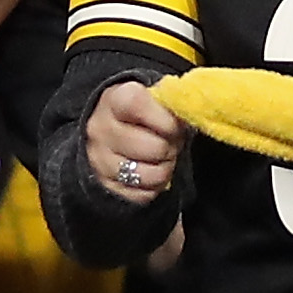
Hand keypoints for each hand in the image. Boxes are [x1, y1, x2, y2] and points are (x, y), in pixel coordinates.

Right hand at [86, 78, 186, 201]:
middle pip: (154, 147)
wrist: (108, 130)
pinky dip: (155, 187)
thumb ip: (170, 103)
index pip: (137, 104)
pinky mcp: (106, 188)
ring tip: (163, 158)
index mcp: (113, 99)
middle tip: (171, 142)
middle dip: (171, 146)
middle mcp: (101, 130)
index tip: (174, 123)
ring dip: (166, 168)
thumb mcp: (150, 97)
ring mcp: (100, 161)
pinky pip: (145, 195)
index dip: (165, 117)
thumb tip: (192, 113)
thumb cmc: (139, 111)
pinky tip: (151, 170)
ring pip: (153, 175)